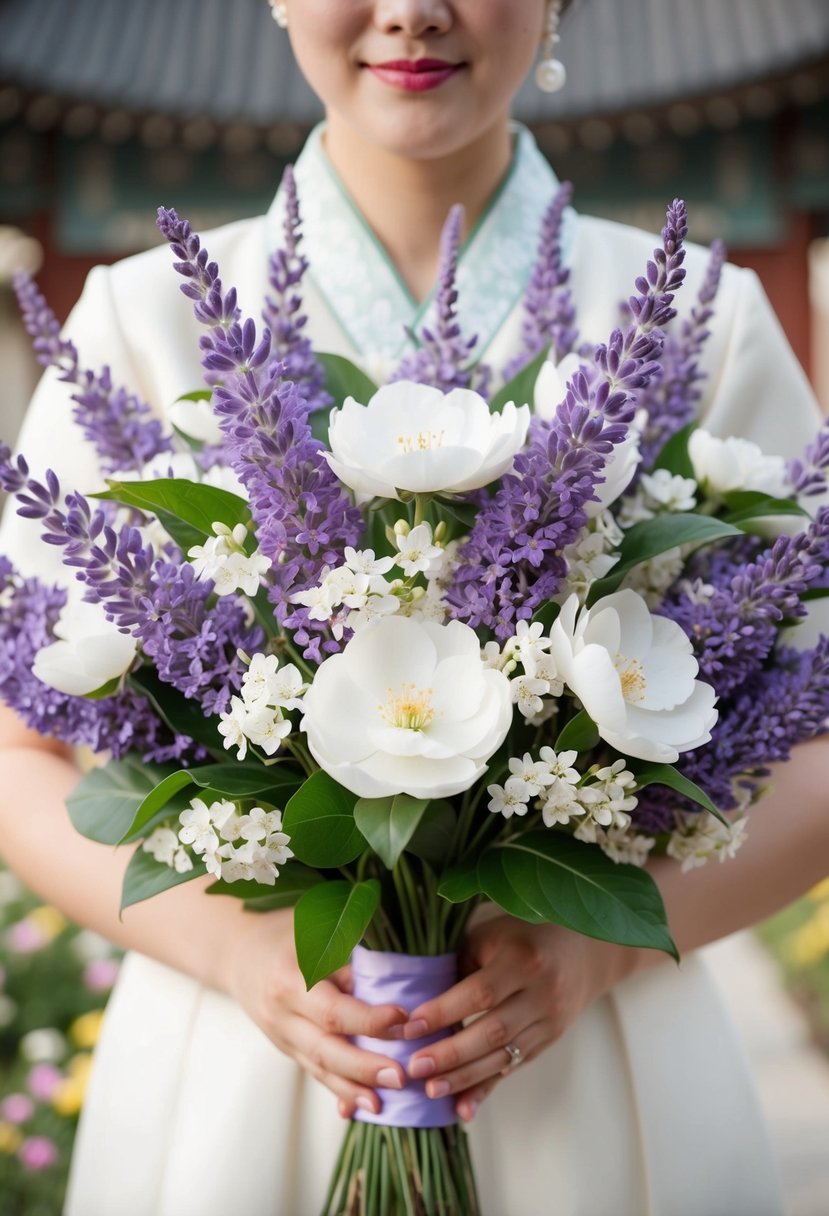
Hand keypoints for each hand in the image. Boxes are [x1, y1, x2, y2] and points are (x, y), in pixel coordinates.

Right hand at [226, 906, 409, 1117]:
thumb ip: (348, 952)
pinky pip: (314, 1072)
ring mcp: (282, 1036)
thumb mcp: (315, 928)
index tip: (403, 1018)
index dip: (368, 1020)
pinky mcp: (287, 1048)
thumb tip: (394, 977)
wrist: (238, 952)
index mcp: (289, 979)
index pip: (331, 1009)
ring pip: (319, 1068)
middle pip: (324, 1049)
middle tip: (401, 1076)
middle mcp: (281, 1014)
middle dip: (364, 1067)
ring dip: (354, 1088)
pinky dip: (340, 1089)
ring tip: (385, 1102)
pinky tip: (363, 1105)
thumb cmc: (288, 932)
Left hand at [405, 912, 634, 1121]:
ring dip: (464, 1078)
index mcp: (523, 959)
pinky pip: (513, 1068)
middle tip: (415, 1067)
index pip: (480, 993)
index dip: (444, 1012)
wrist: (582, 951)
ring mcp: (549, 1021)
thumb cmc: (521, 937)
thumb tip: (420, 1007)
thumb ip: (460, 967)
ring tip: (430, 1089)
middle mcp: (542, 993)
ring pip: (503, 1056)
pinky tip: (462, 1107)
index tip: (410, 1027)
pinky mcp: (549, 1040)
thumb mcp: (491, 937)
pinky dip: (486, 1088)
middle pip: (492, 1031)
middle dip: (451, 1054)